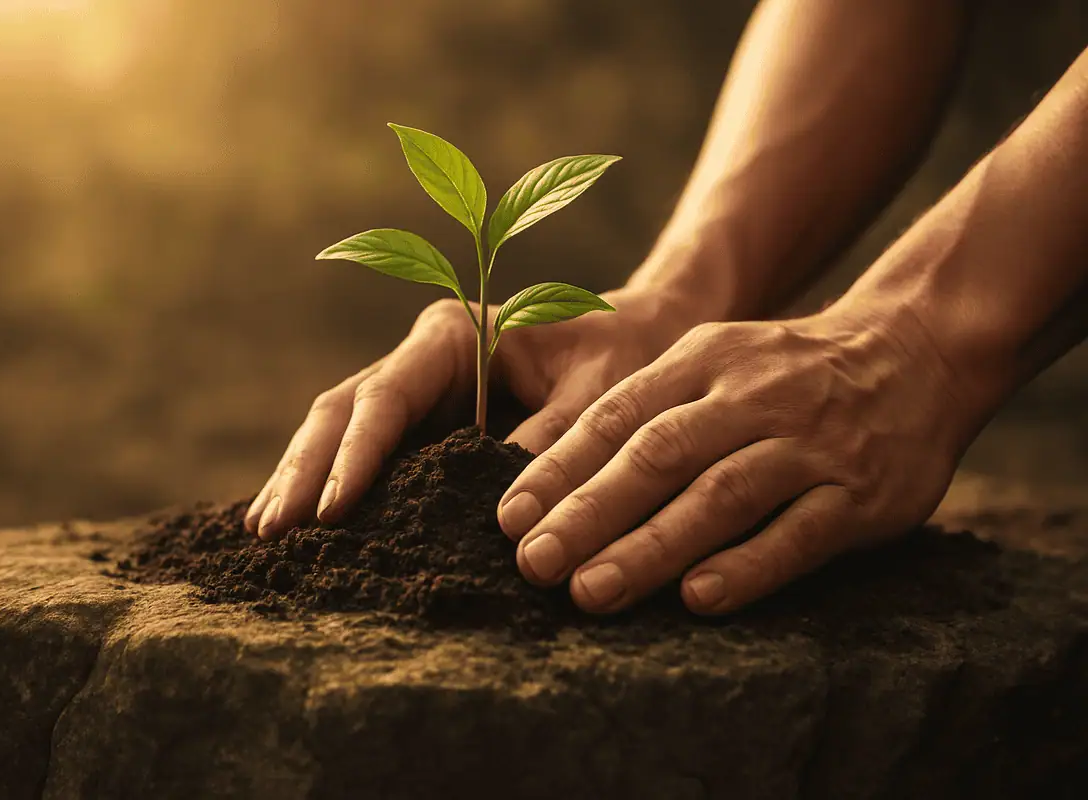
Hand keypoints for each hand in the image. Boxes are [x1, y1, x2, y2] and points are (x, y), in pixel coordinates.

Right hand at [245, 285, 702, 539]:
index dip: (355, 454)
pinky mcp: (427, 421)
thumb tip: (506, 521)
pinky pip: (367, 449)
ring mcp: (419, 388)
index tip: (330, 510)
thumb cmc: (627, 354)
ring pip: (341, 428)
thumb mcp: (601, 395)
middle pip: (343, 410)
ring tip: (266, 536)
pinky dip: (333, 484)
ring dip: (305, 479)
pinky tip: (305, 524)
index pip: (386, 394)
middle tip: (271, 533)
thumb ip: (553, 444)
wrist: (644, 333)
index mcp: (455, 335)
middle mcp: (424, 356)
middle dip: (305, 470)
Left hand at [497, 304, 990, 614]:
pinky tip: (700, 598)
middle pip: (658, 455)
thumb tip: (552, 481)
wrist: (914, 351)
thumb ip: (647, 410)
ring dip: (652, 545)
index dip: (558, 469)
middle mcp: (750, 397)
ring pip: (721, 495)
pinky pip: (799, 532)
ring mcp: (808, 444)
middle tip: (534, 563)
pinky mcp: (861, 492)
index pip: (615, 416)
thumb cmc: (785, 372)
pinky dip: (748, 565)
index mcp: (701, 361)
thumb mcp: (713, 361)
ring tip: (592, 591)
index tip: (509, 519)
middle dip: (589, 513)